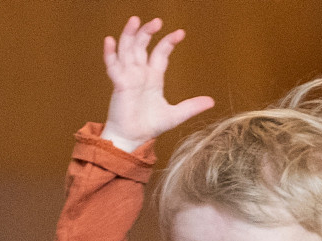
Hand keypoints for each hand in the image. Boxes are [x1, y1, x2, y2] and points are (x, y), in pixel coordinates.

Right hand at [100, 16, 213, 154]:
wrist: (133, 139)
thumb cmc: (149, 126)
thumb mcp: (175, 115)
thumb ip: (191, 106)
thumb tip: (211, 102)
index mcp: (153, 77)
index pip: (160, 53)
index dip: (169, 42)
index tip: (180, 33)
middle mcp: (140, 73)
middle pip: (142, 45)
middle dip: (149, 32)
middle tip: (158, 21)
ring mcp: (128, 76)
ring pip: (127, 49)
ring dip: (130, 34)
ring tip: (135, 20)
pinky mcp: (118, 83)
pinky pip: (112, 65)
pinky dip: (110, 53)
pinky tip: (110, 40)